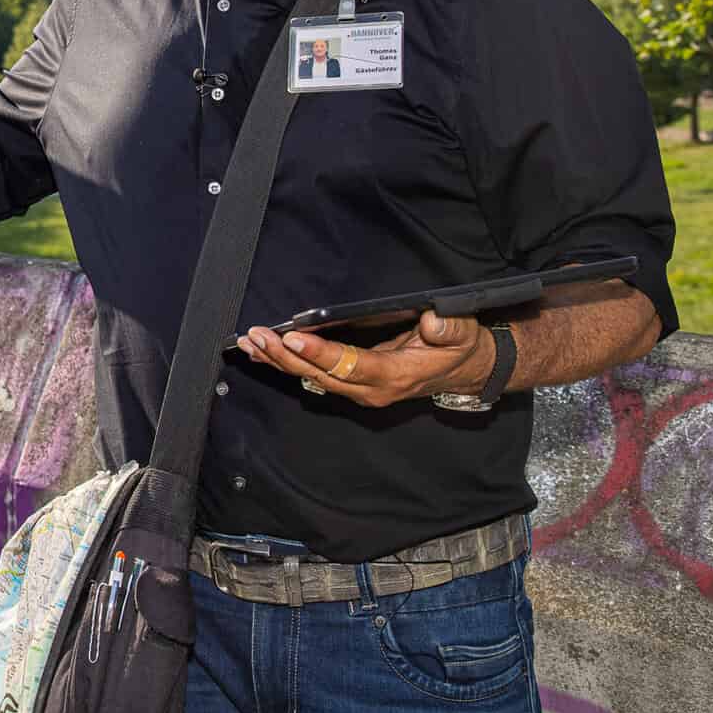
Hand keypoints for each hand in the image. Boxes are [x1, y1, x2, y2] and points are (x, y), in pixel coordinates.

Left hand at [237, 312, 493, 407]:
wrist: (463, 371)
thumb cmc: (458, 349)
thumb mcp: (462, 334)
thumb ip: (448, 329)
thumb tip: (430, 322)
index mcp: (395, 376)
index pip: (350, 365)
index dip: (321, 352)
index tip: (293, 335)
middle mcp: (371, 389)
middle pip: (321, 375)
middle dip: (286, 355)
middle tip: (258, 336)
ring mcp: (359, 390)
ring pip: (311, 378)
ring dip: (279, 361)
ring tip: (249, 343)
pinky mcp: (351, 385)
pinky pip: (314, 375)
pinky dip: (287, 362)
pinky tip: (263, 351)